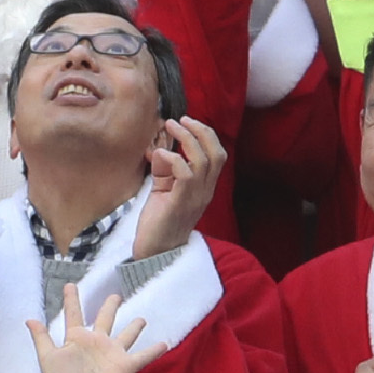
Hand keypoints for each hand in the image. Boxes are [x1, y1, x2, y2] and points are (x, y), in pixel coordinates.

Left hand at [25, 283, 155, 372]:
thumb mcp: (48, 357)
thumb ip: (41, 338)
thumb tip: (29, 318)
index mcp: (76, 339)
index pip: (74, 314)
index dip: (71, 300)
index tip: (70, 285)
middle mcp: (96, 343)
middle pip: (104, 319)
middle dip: (109, 307)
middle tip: (115, 296)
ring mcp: (112, 353)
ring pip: (126, 335)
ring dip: (134, 327)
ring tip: (142, 319)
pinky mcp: (125, 365)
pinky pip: (143, 356)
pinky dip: (154, 351)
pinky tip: (165, 343)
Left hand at [130, 116, 225, 262]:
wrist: (155, 252)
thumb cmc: (159, 221)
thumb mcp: (164, 190)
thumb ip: (166, 170)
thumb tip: (160, 149)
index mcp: (205, 187)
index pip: (218, 155)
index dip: (206, 135)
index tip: (187, 122)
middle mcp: (205, 191)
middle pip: (216, 153)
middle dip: (201, 131)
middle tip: (181, 120)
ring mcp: (195, 198)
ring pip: (203, 160)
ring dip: (187, 138)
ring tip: (170, 127)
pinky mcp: (180, 203)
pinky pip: (184, 174)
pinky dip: (173, 158)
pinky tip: (160, 155)